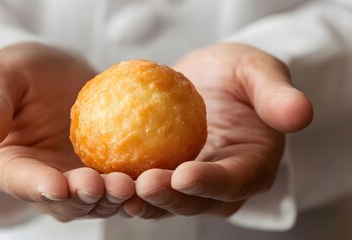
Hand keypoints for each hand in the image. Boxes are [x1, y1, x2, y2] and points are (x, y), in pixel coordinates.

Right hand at [0, 43, 133, 220]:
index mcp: (14, 166)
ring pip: (98, 200)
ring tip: (129, 185)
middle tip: (101, 185)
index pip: (23, 182)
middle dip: (83, 199)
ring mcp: (80, 179)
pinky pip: (123, 182)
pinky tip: (154, 176)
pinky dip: (137, 185)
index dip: (39, 188)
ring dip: (114, 198)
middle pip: (65, 201)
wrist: (57, 73)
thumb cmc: (22, 73)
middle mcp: (47, 182)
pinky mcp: (107, 169)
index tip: (56, 185)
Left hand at [123, 43, 312, 217]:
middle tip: (144, 185)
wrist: (209, 80)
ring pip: (166, 200)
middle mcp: (220, 184)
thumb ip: (276, 94)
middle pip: (195, 200)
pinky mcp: (165, 175)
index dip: (211, 182)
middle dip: (169, 198)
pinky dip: (125, 182)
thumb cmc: (238, 75)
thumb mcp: (260, 72)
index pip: (233, 180)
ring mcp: (190, 184)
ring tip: (117, 188)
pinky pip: (144, 183)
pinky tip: (103, 174)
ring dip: (141, 199)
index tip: (186, 175)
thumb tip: (300, 113)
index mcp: (251, 166)